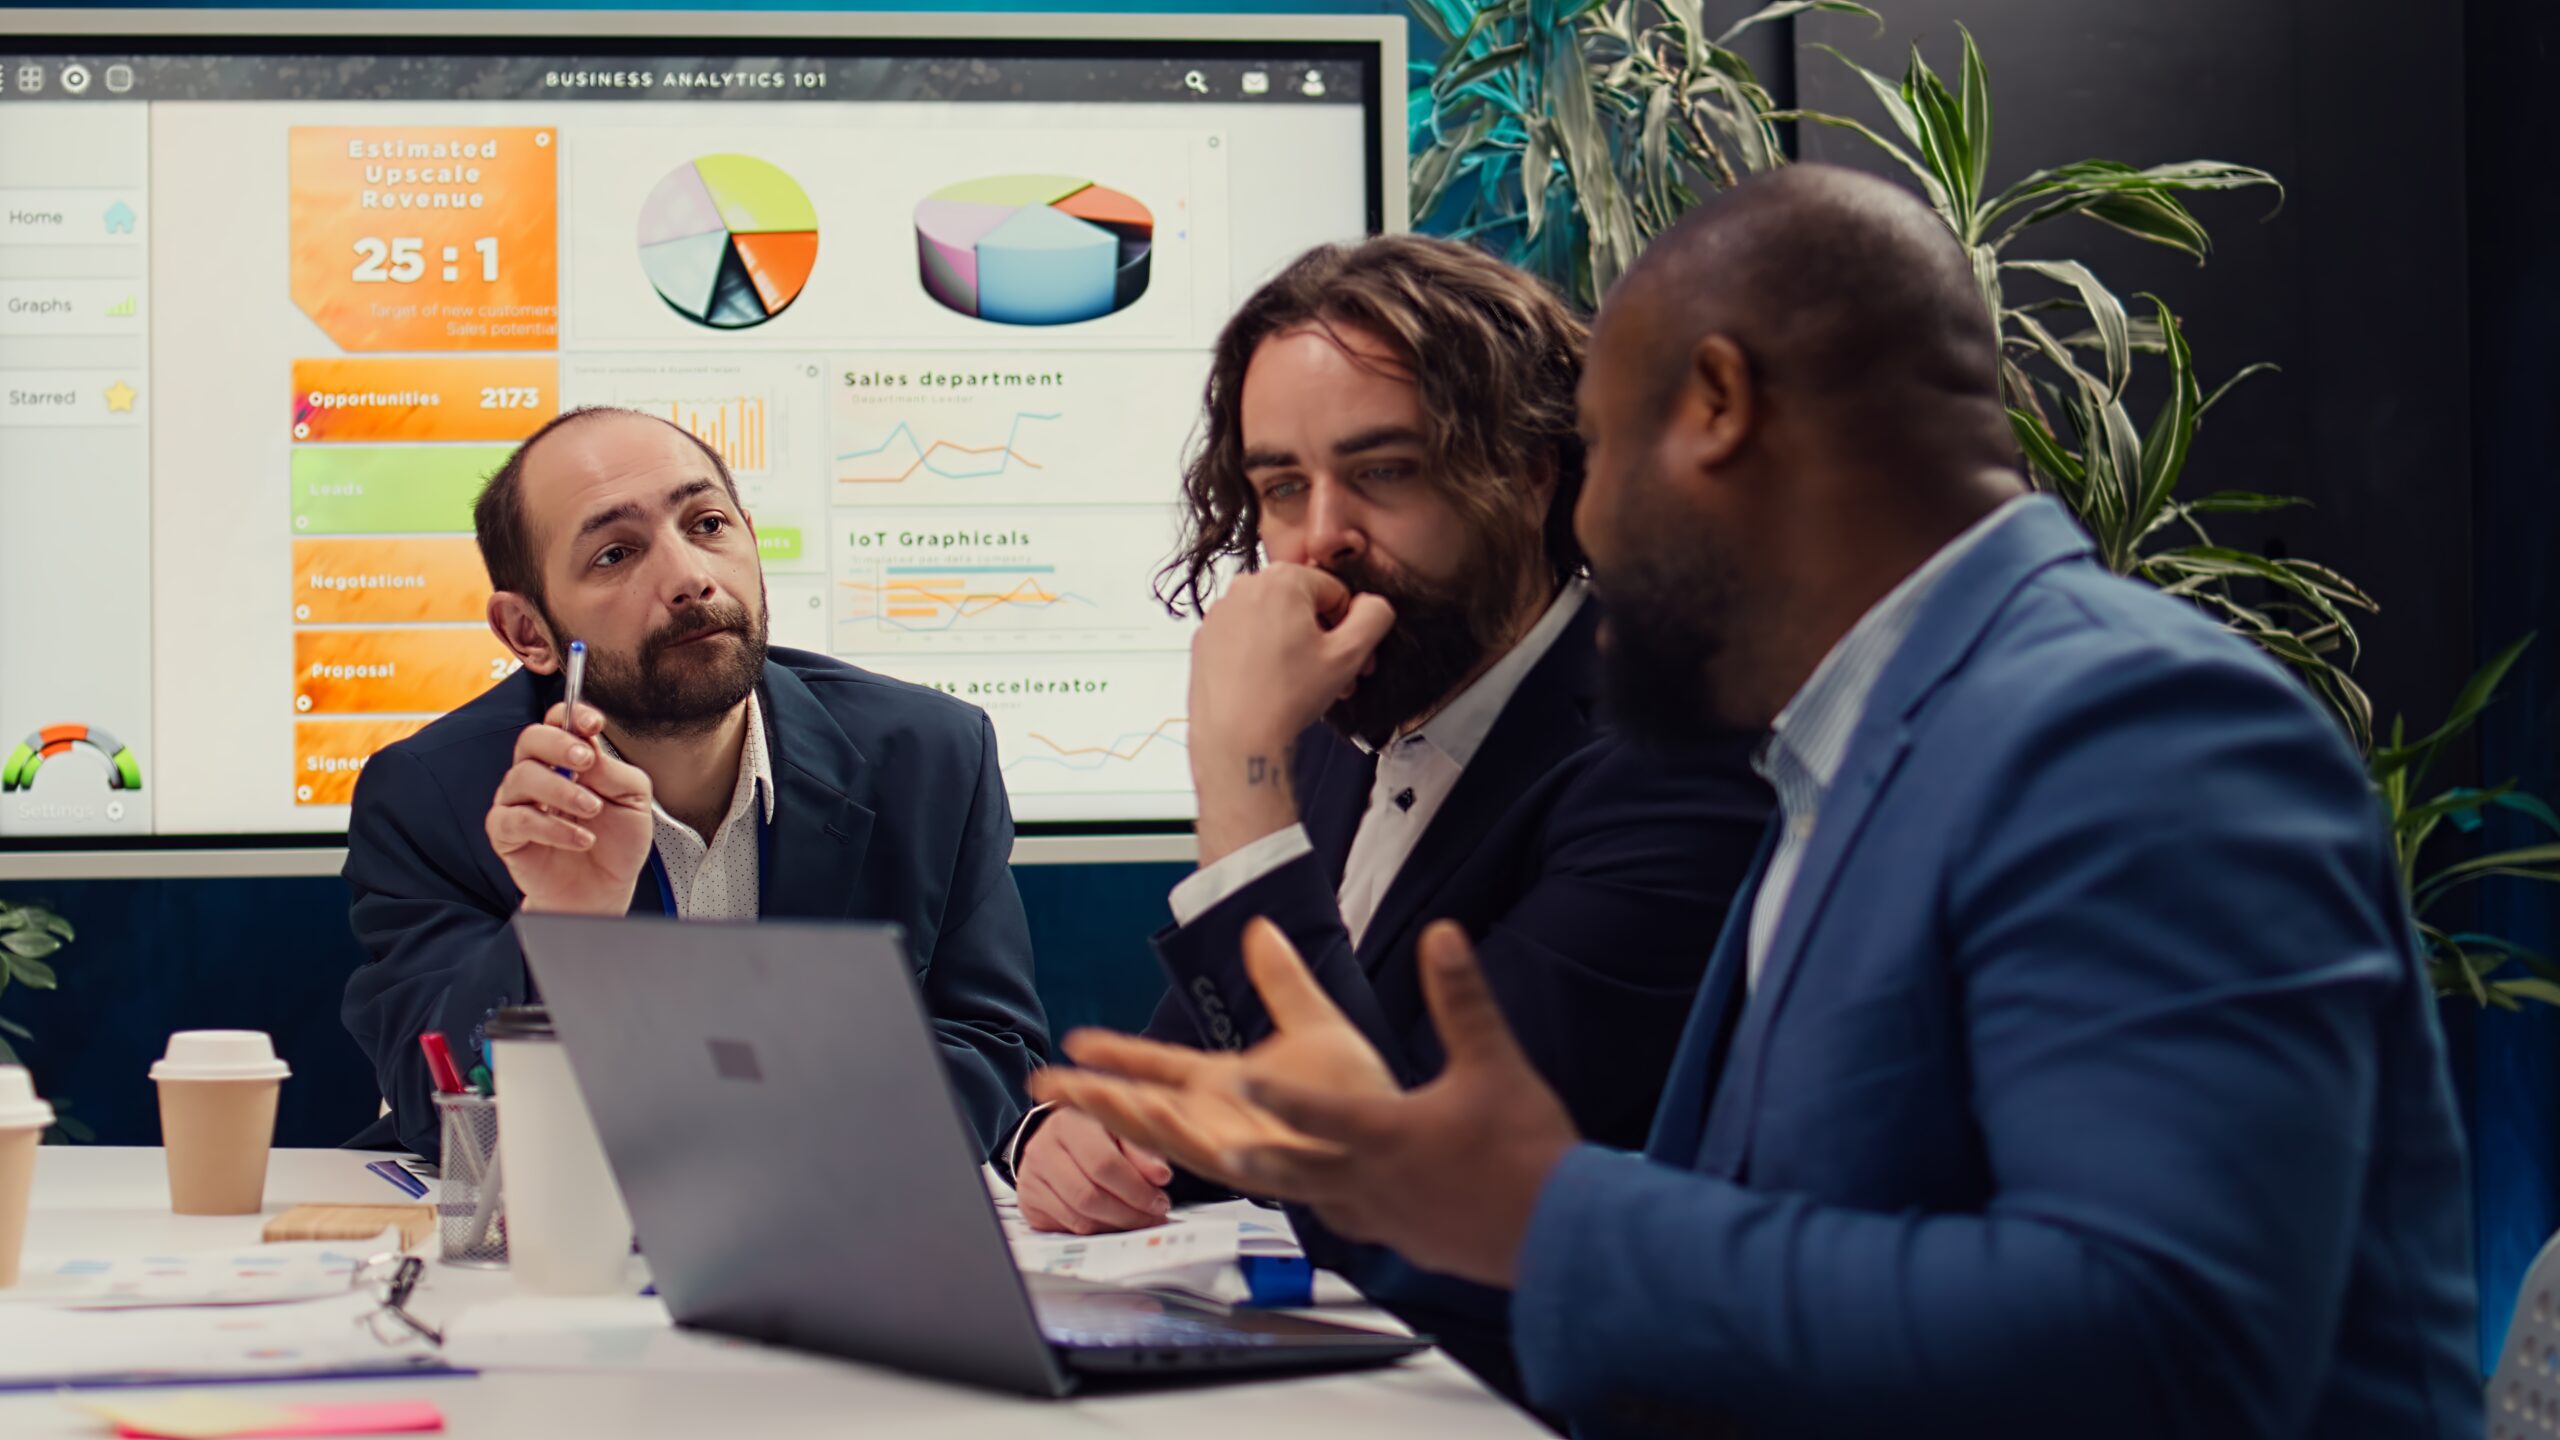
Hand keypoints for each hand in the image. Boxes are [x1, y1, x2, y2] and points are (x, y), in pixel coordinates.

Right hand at [486, 703, 655, 915]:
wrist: (605, 890)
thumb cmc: (617, 843)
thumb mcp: (634, 801)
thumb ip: (614, 771)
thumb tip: (590, 753)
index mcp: (570, 759)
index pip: (558, 722)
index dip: (572, 715)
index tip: (593, 723)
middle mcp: (540, 774)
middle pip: (531, 739)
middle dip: (560, 745)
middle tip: (586, 762)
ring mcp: (519, 802)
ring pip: (522, 776)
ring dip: (562, 791)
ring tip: (592, 811)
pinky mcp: (506, 833)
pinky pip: (515, 819)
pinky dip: (552, 828)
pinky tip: (580, 839)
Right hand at [1015, 1107, 1173, 1234]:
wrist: (1058, 1138)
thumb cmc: (1098, 1132)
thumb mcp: (1123, 1130)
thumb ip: (1143, 1150)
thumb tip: (1160, 1176)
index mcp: (1068, 1122)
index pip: (1104, 1163)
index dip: (1136, 1188)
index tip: (1160, 1200)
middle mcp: (1042, 1149)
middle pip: (1089, 1195)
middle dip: (1129, 1213)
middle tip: (1154, 1216)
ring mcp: (1030, 1177)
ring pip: (1079, 1217)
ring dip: (1117, 1225)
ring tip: (1140, 1220)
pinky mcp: (1029, 1201)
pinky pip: (1068, 1227)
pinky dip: (1098, 1230)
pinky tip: (1116, 1222)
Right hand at [1028, 919, 1399, 1193]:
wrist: (1400, 1137)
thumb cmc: (1357, 1095)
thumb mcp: (1314, 1024)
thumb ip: (1282, 982)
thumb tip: (1260, 929)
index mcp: (1221, 1085)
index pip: (1155, 1065)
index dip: (1114, 1053)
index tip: (1074, 1040)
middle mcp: (1219, 1119)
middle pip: (1141, 1107)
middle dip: (1092, 1097)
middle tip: (1046, 1084)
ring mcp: (1238, 1146)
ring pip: (1170, 1135)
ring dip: (1131, 1117)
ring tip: (1096, 1096)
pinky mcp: (1265, 1168)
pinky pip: (1219, 1156)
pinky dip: (1191, 1141)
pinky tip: (1168, 1121)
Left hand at [1187, 566, 1393, 862]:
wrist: (1236, 739)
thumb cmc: (1286, 698)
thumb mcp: (1349, 655)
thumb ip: (1374, 616)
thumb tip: (1374, 604)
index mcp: (1282, 580)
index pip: (1336, 591)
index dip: (1351, 626)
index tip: (1352, 656)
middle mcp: (1245, 587)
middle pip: (1304, 606)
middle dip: (1326, 639)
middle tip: (1337, 675)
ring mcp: (1221, 613)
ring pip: (1276, 622)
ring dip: (1299, 648)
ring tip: (1308, 685)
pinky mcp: (1206, 639)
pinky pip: (1248, 637)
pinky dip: (1266, 654)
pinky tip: (1276, 685)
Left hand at [1231, 922, 1578, 1288]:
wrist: (1563, 1234)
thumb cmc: (1528, 1150)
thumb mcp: (1494, 1061)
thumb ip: (1460, 997)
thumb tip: (1441, 936)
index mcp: (1389, 1135)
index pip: (1317, 1112)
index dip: (1272, 1095)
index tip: (1233, 1081)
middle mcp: (1377, 1182)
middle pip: (1299, 1171)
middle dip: (1254, 1160)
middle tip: (1215, 1153)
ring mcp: (1392, 1220)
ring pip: (1325, 1204)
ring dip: (1292, 1190)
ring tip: (1265, 1179)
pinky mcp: (1414, 1245)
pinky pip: (1363, 1227)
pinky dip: (1344, 1212)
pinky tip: (1350, 1206)